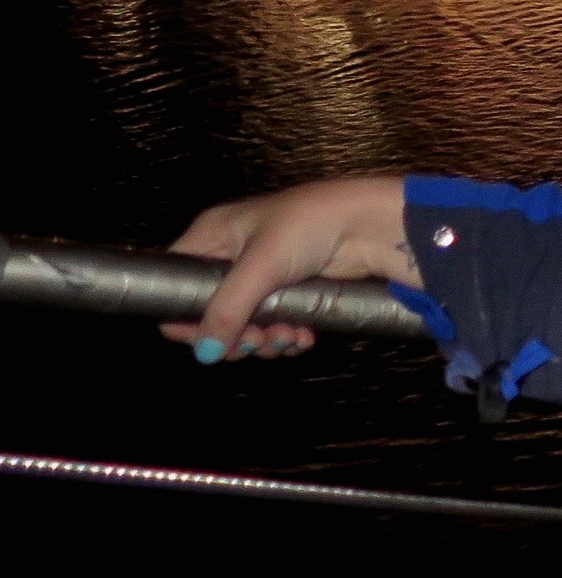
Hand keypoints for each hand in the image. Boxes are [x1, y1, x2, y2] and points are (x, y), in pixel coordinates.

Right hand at [161, 176, 420, 362]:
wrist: (371, 224)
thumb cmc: (310, 226)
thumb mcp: (260, 264)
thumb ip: (227, 309)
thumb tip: (206, 353)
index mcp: (213, 235)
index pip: (174, 283)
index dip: (184, 317)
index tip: (208, 339)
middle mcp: (232, 256)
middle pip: (210, 313)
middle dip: (234, 335)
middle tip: (257, 341)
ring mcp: (262, 276)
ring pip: (244, 325)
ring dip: (264, 341)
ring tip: (288, 337)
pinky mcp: (291, 291)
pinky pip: (274, 326)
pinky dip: (286, 337)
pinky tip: (303, 337)